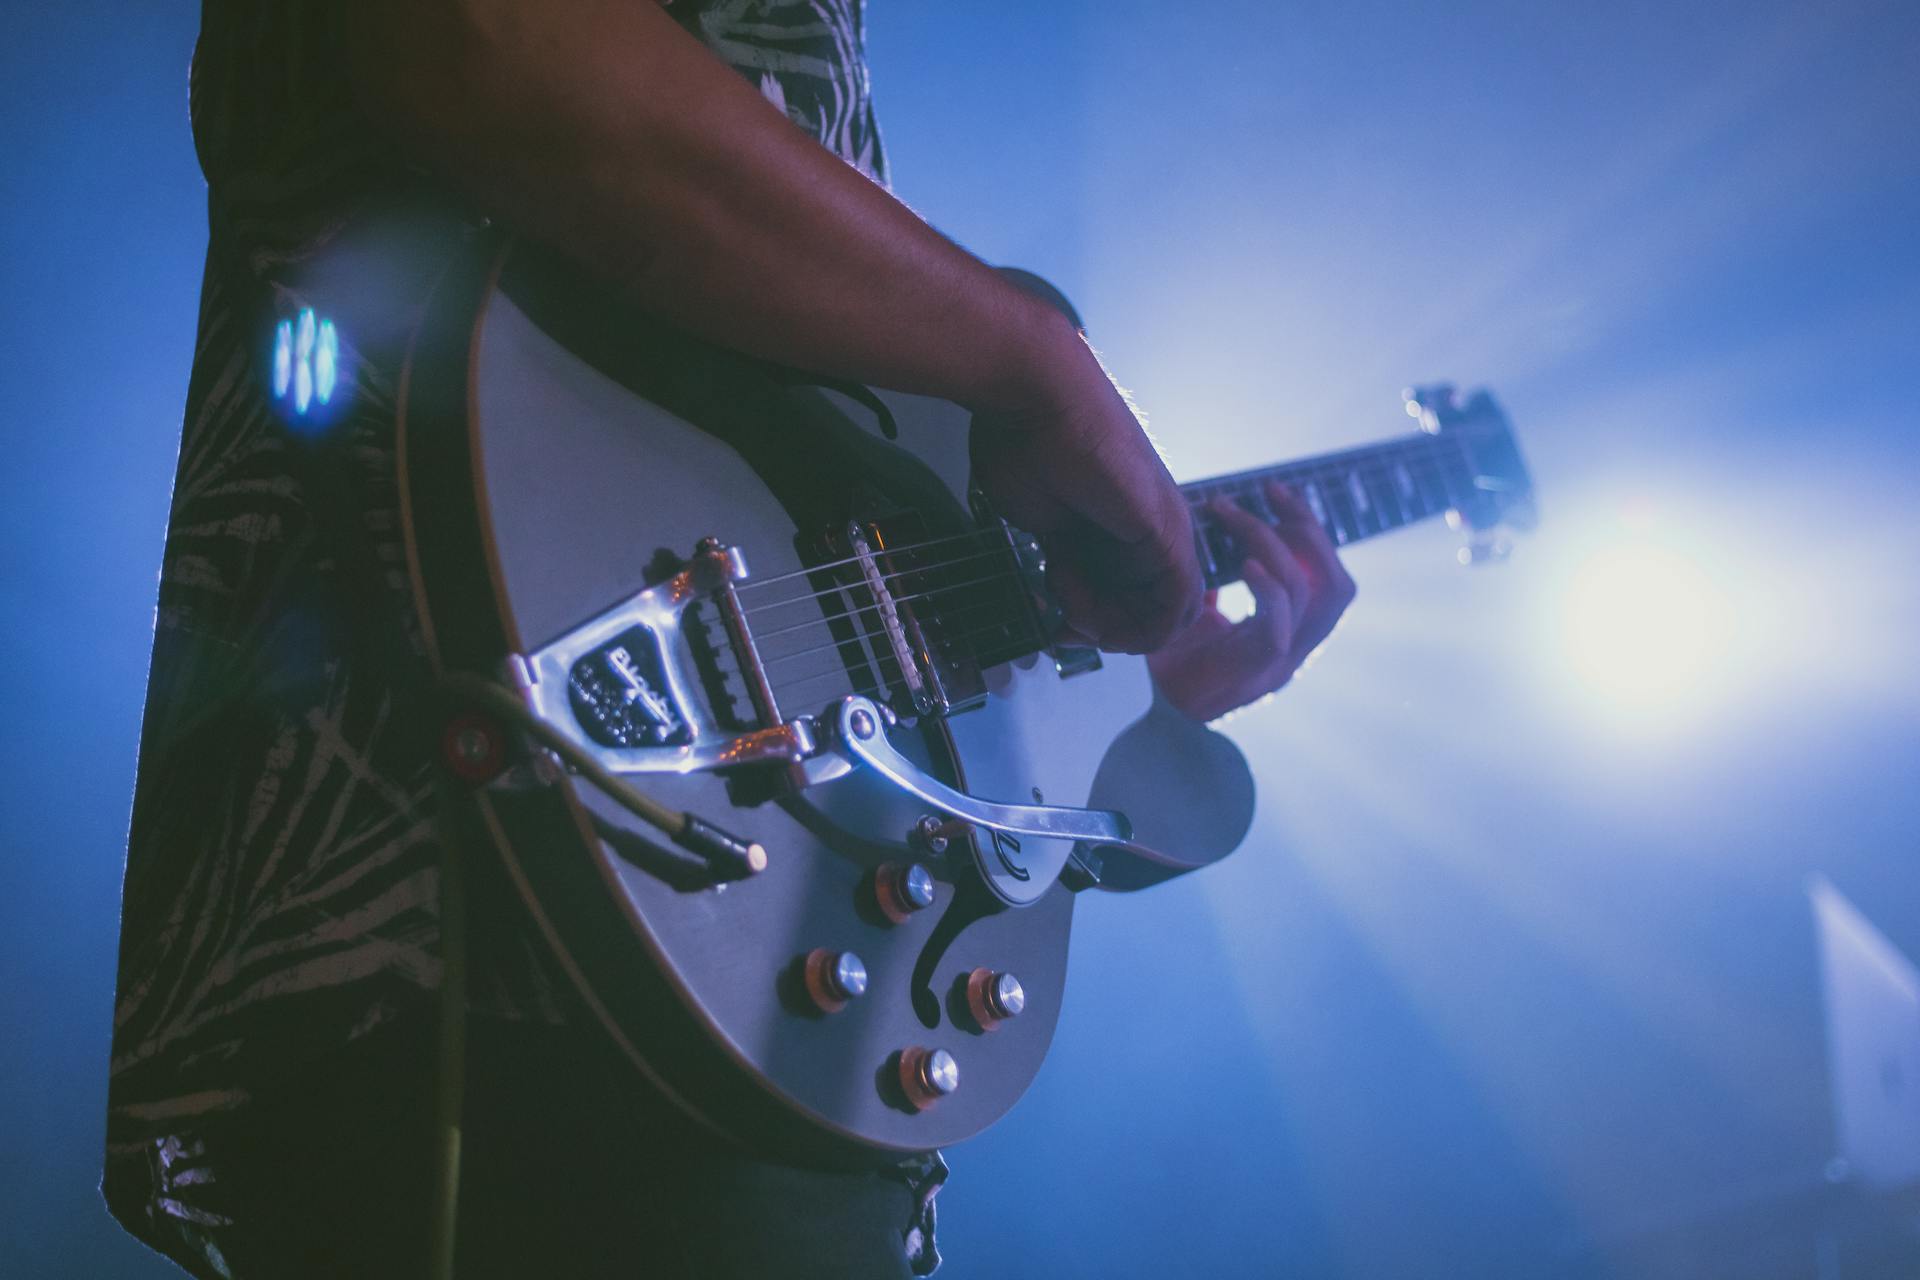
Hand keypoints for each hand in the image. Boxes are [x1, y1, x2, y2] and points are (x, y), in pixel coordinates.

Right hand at [969, 321, 1201, 653]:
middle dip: (1101, 634)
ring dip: (1109, 631)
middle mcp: (1152, 534)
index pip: (1131, 604)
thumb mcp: (1044, 521)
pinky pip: (1170, 609)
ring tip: (1063, 599)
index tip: (1053, 625)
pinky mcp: (1168, 533)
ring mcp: (1166, 533)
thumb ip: (1062, 558)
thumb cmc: (1025, 443)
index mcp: (1123, 530)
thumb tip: (1059, 587)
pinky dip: (1126, 624)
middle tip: (1059, 624)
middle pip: (1148, 617)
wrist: (1034, 398)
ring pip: (1162, 621)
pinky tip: (1079, 599)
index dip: (1093, 627)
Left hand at [1146, 482, 1355, 720]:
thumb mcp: (1198, 611)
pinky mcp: (1254, 674)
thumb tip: (1208, 531)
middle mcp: (1299, 649)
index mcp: (1295, 633)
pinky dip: (1268, 590)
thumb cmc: (1177, 662)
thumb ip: (1216, 582)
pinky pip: (1278, 628)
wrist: (1156, 718)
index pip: (1328, 577)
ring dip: (1270, 543)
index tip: (1279, 492)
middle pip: (1335, 584)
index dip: (1312, 531)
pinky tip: (1244, 564)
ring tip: (1229, 514)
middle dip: (1308, 528)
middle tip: (1270, 491)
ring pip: (1308, 595)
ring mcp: (1281, 665)